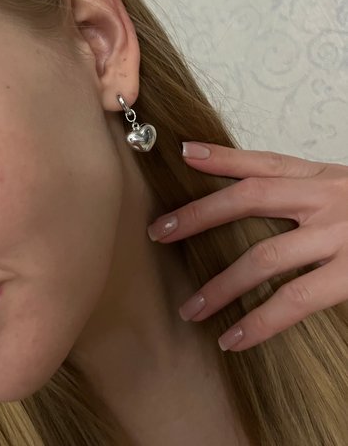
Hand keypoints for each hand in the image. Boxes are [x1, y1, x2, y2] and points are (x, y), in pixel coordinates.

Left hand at [147, 142, 347, 351]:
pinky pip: (296, 300)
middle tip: (161, 232)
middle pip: (251, 197)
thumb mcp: (341, 188)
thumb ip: (303, 190)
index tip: (184, 154)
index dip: (222, 157)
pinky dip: (261, 321)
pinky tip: (234, 337)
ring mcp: (339, 237)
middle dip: (201, 214)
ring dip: (221, 284)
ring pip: (266, 257)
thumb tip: (253, 195)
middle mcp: (325, 199)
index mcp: (322, 177)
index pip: (263, 161)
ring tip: (191, 308)